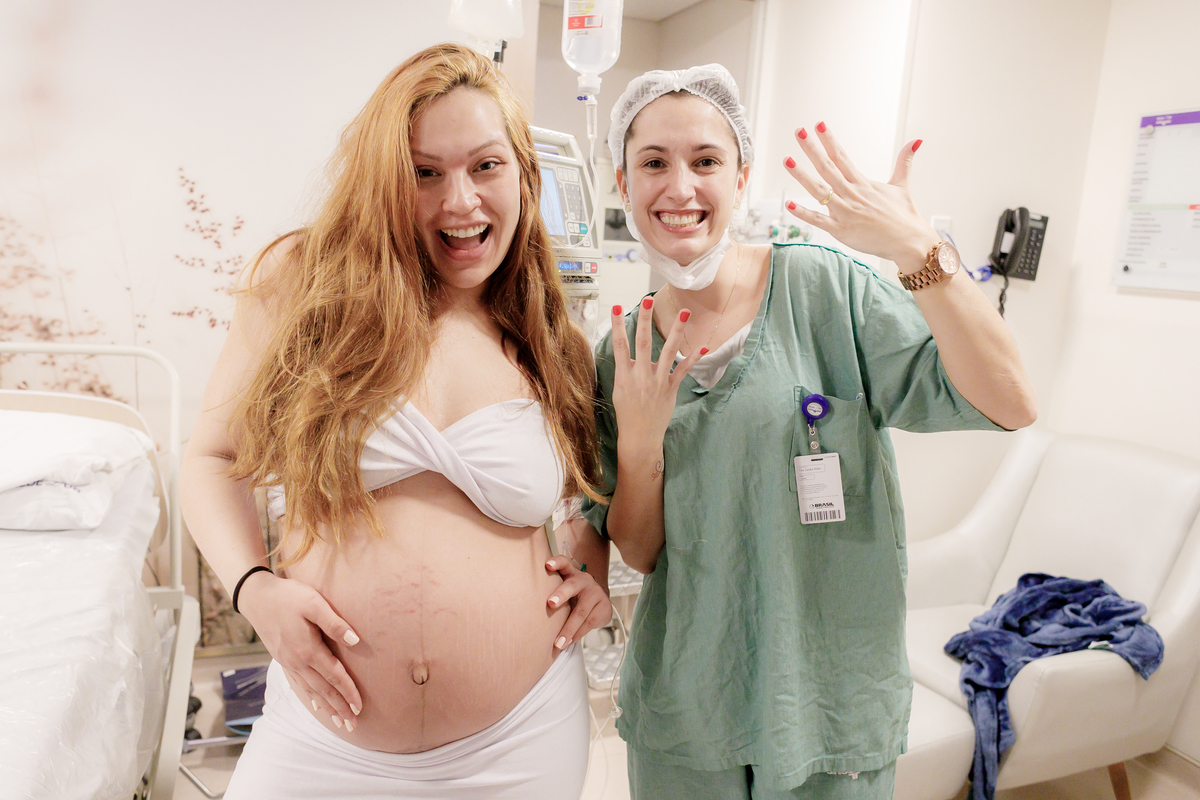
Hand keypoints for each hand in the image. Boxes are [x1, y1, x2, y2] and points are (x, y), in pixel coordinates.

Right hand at [237, 571, 362, 729]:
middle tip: (353, 726)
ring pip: (311, 691)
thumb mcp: (314, 603)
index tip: (360, 708)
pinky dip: (310, 698)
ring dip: (326, 708)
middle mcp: (297, 662)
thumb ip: (335, 623)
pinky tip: (316, 705)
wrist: (257, 597)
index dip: (348, 693)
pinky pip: (299, 685)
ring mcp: (288, 663)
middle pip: (323, 691)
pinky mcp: (282, 660)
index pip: (334, 677)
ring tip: (339, 722)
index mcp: (308, 650)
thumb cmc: (288, 597)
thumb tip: (356, 641)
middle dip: (339, 709)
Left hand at [545, 556, 612, 650]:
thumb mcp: (565, 588)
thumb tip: (526, 607)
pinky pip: (589, 623)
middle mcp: (584, 580)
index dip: (556, 562)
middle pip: (572, 586)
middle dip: (561, 594)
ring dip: (568, 629)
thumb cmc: (575, 596)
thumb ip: (552, 590)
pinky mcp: (604, 607)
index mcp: (571, 573)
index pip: (564, 563)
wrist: (599, 602)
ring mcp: (596, 593)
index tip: (547, 564)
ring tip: (558, 643)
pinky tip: (568, 642)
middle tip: (550, 603)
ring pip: (580, 612)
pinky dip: (577, 635)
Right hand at [608, 298, 702, 451]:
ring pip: (667, 351)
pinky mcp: (671, 388)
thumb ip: (626, 370)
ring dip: (676, 330)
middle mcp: (641, 376)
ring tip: (684, 312)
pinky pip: (684, 370)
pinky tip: (704, 346)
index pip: (619, 345)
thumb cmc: (627, 413)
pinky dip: (694, 358)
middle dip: (644, 320)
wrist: (639, 436)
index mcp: (624, 376)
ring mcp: (657, 382)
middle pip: (642, 342)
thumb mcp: (619, 390)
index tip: (615, 307)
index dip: (617, 326)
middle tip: (647, 300)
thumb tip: (631, 354)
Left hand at [783, 122, 938, 270]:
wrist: (909, 242)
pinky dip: (803, 213)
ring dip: (802, 175)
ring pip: (819, 190)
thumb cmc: (904, 215)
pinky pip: (818, 220)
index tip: (818, 124)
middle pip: (827, 167)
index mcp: (863, 183)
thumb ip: (904, 162)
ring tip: (787, 160)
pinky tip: (789, 203)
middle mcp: (852, 194)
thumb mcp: (902, 185)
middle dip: (812, 149)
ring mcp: (845, 212)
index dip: (829, 140)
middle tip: (798, 131)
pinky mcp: (841, 230)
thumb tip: (916, 140)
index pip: (842, 156)